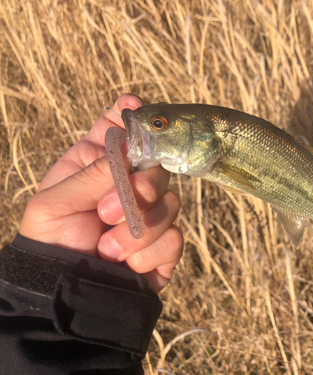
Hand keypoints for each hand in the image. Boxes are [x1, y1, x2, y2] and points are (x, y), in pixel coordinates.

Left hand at [19, 94, 182, 292]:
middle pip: (160, 165)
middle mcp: (131, 184)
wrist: (64, 292)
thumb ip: (94, 172)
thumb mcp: (55, 203)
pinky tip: (125, 265)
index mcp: (100, 165)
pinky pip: (175, 238)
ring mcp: (151, 214)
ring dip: (136, 231)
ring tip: (106, 249)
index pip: (123, 128)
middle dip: (139, 189)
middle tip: (108, 211)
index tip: (134, 108)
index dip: (133, 115)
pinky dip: (147, 254)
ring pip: (172, 204)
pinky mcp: (164, 245)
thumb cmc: (50, 241)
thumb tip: (128, 140)